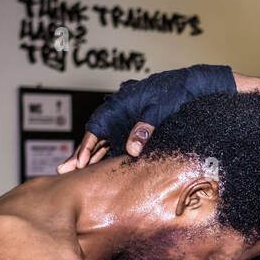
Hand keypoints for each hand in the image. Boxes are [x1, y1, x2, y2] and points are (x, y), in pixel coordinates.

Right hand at [59, 65, 234, 173]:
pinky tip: (100, 169)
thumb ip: (145, 127)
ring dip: (93, 157)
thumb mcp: (160, 107)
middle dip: (82, 154)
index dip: (87, 145)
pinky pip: (119, 144)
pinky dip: (109, 156)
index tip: (80, 162)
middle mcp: (120, 113)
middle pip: (97, 136)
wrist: (194, 85)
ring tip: (75, 174)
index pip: (98, 126)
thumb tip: (131, 150)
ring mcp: (128, 122)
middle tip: (64, 170)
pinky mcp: (138, 130)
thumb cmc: (176, 91)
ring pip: (105, 142)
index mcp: (121, 102)